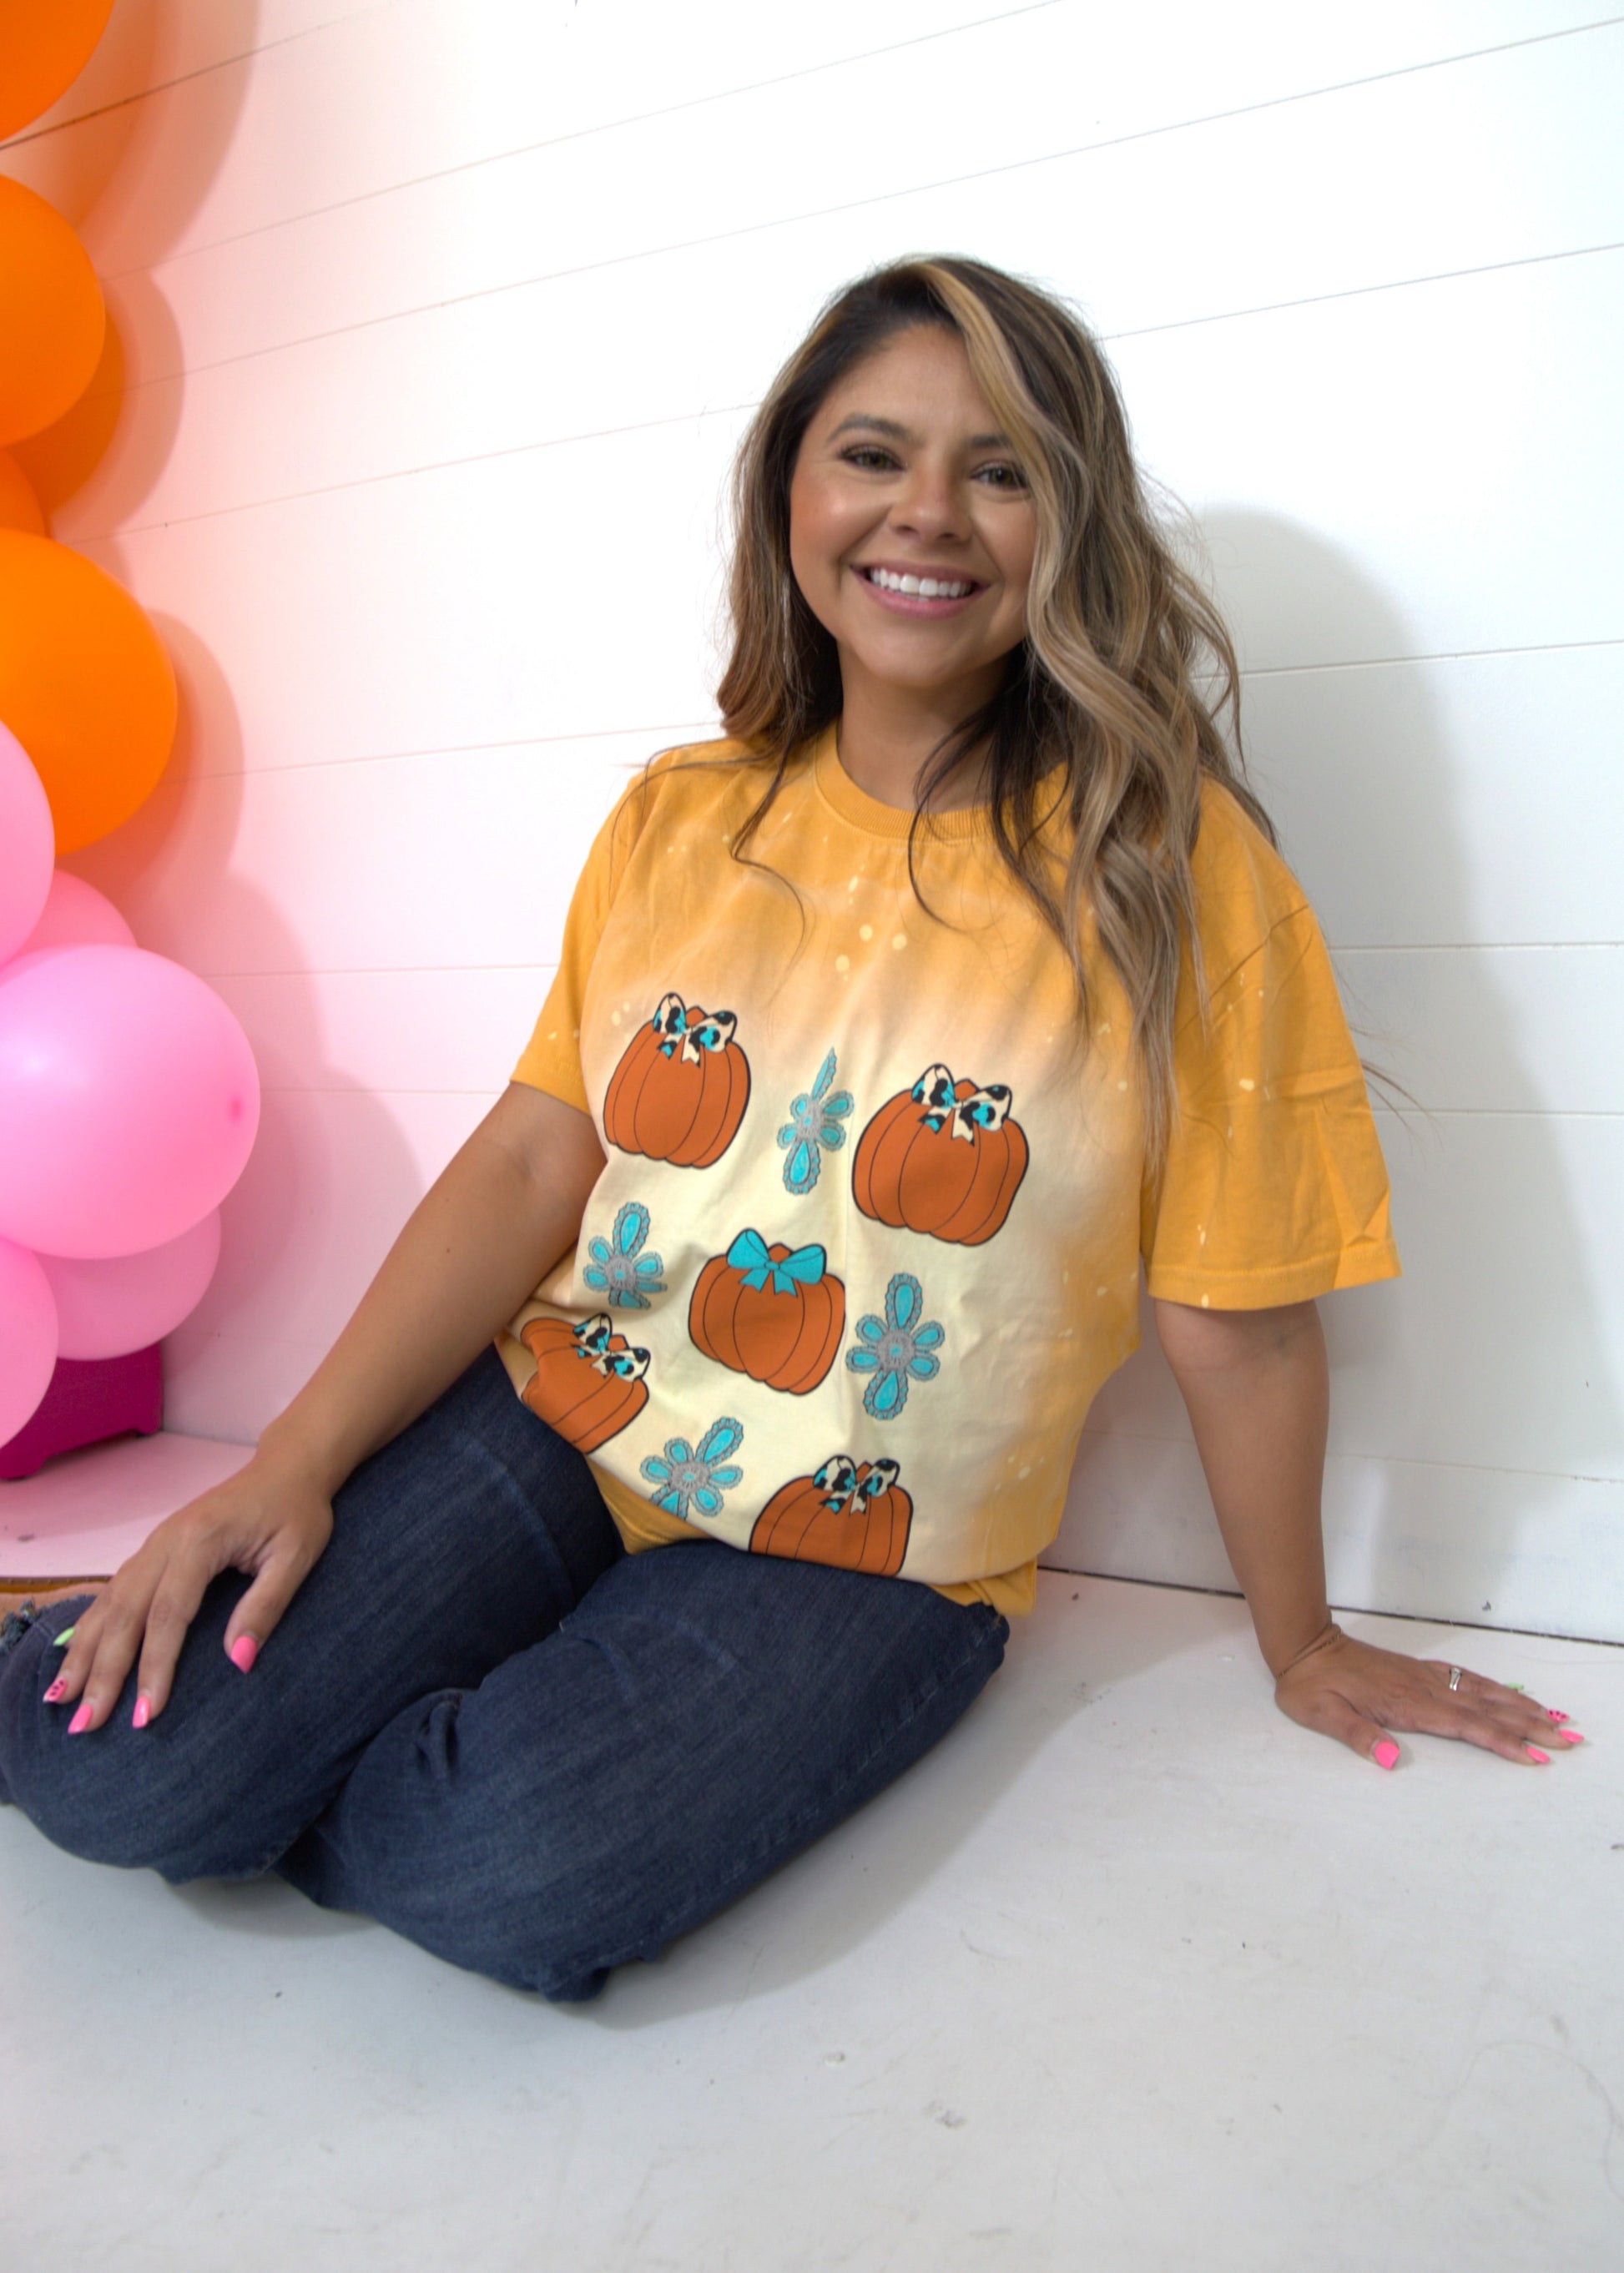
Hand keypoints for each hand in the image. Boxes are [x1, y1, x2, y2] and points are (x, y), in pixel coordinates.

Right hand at [45, 1451, 335, 1733]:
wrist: (286, 1468)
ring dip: (85, 1652)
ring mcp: (155, 1542)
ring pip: (109, 1602)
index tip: (146, 1714)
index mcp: (201, 1540)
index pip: (169, 1613)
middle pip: (126, 1612)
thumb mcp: (297, 1557)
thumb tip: (239, 1663)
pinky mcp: (153, 1549)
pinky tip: (75, 1657)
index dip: (154, 1666)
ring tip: (64, 1699)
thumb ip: (266, 1607)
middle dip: (105, 1671)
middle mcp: (167, 1540)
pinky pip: (112, 1591)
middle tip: (89, 1723)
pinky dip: (90, 1626)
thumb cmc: (297, 1512)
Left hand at [1274, 1622, 1582, 1768]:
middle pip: (1486, 1708)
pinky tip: (1510, 1694)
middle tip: (1568, 1739)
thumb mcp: (1322, 1715)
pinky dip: (1494, 1688)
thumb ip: (1357, 1736)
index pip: (1465, 1726)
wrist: (1304, 1647)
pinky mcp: (1418, 1671)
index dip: (1502, 1742)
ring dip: (1519, 1706)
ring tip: (1554, 1718)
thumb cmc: (1311, 1686)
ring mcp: (1423, 1678)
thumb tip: (1390, 1759)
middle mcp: (1423, 1689)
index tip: (1534, 1756)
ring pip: (1482, 1692)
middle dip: (1529, 1725)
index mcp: (1406, 1705)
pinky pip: (1466, 1679)